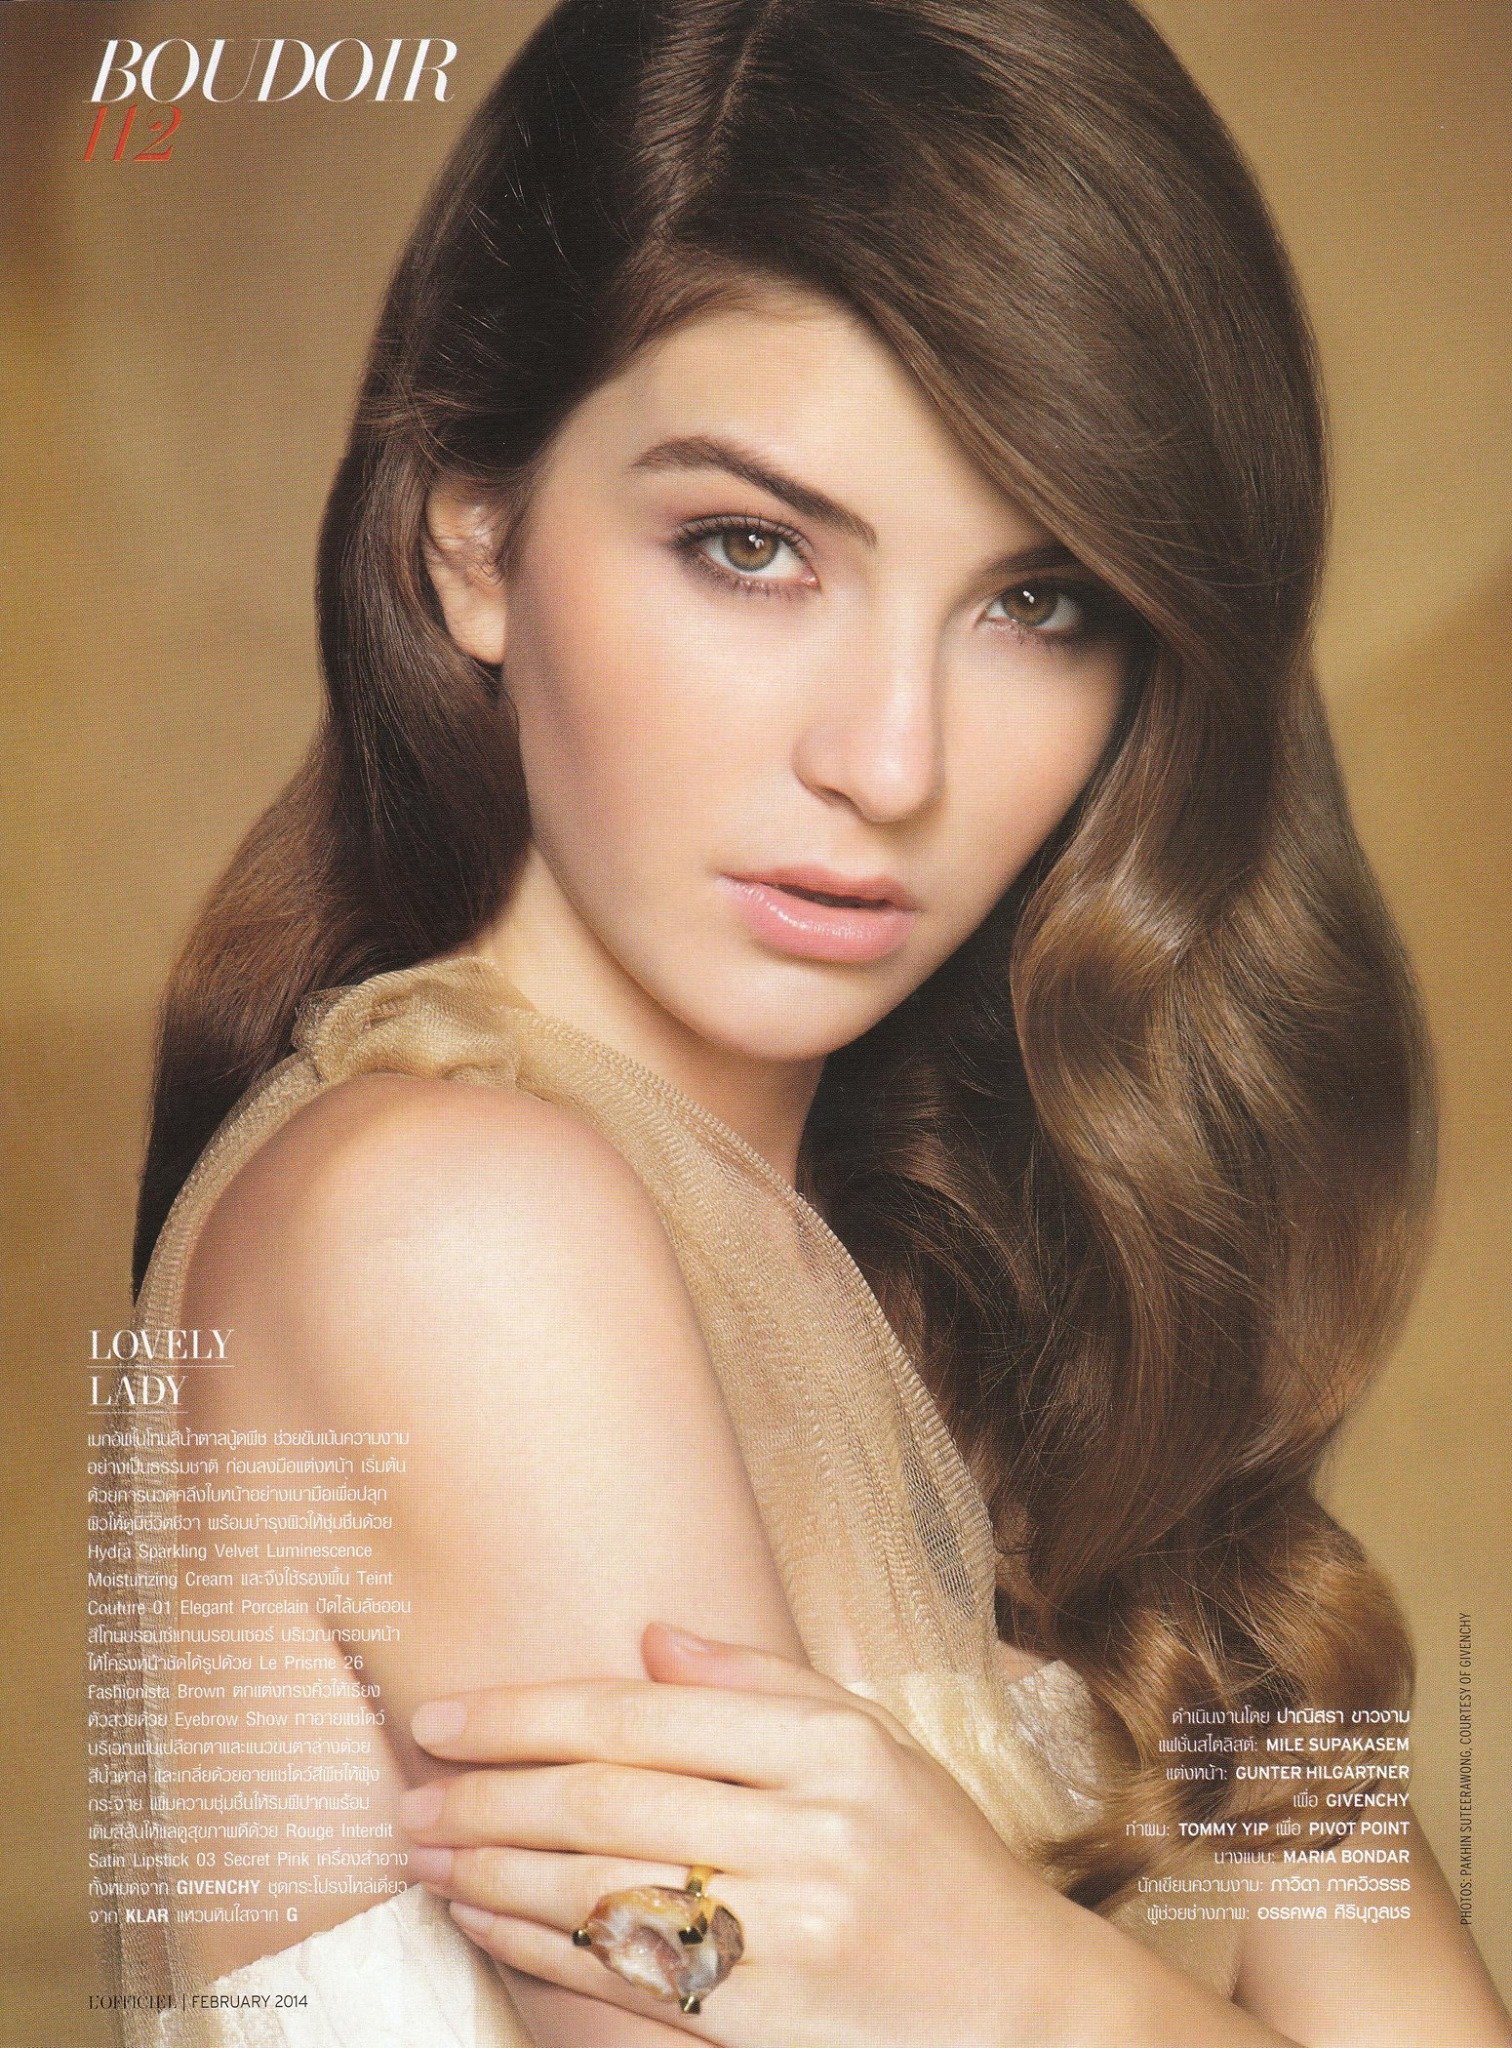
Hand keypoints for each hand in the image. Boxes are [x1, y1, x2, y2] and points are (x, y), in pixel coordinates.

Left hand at [397, 1622, 1100, 2045]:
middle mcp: (811, 1831)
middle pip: (604, 1801)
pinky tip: (485, 1917)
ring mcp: (790, 1932)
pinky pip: (622, 1974)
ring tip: (424, 1850)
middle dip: (487, 1792)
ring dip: (491, 1867)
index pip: (640, 1717)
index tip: (446, 1717)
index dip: (526, 1714)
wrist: (1026, 2014)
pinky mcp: (766, 2020)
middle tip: (410, 1789)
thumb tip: (648, 1635)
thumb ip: (764, 1683)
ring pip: (598, 1888)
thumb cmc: (942, 1865)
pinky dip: (537, 1941)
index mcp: (833, 1748)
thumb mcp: (879, 1747)